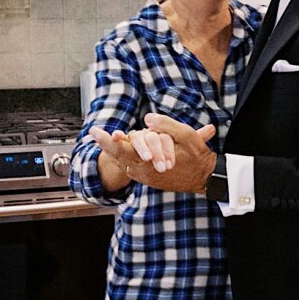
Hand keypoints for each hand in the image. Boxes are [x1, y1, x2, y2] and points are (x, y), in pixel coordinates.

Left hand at [87, 122, 216, 190]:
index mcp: (150, 161)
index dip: (108, 141)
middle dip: (105, 143)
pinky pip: (132, 169)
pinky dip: (124, 159)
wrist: (205, 178)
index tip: (95, 131)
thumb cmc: (197, 156)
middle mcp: (144, 171)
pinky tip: (120, 151)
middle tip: (93, 132)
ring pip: (124, 163)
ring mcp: (146, 177)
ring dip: (113, 150)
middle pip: (119, 156)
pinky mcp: (150, 180)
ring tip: (102, 138)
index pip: (123, 149)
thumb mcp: (186, 136)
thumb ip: (166, 126)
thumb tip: (148, 120)